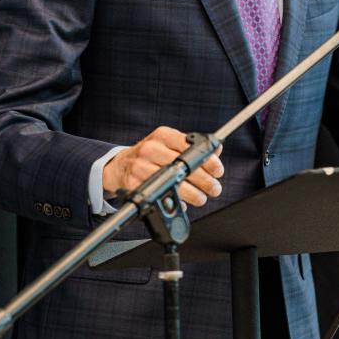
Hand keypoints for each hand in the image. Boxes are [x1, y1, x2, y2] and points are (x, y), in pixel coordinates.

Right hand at [102, 126, 223, 206]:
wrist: (120, 165)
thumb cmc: (151, 155)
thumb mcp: (169, 144)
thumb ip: (193, 146)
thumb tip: (216, 149)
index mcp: (162, 135)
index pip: (189, 146)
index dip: (207, 159)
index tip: (218, 170)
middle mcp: (150, 149)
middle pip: (182, 167)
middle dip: (204, 180)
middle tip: (215, 188)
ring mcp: (139, 166)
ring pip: (171, 183)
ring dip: (192, 194)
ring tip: (202, 198)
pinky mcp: (133, 184)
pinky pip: (158, 196)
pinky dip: (174, 202)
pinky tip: (182, 203)